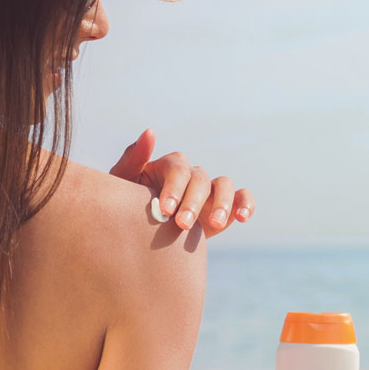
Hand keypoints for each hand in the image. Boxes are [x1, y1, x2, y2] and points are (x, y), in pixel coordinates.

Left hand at [109, 128, 254, 237]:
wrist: (140, 237)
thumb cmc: (126, 206)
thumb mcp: (123, 184)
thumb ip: (133, 159)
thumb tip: (150, 132)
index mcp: (168, 167)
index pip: (177, 168)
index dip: (174, 187)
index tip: (165, 210)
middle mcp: (191, 175)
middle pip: (200, 178)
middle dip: (193, 201)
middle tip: (183, 225)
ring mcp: (209, 190)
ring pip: (224, 184)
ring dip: (222, 202)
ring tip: (213, 224)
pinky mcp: (224, 206)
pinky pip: (241, 197)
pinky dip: (246, 203)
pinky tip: (242, 218)